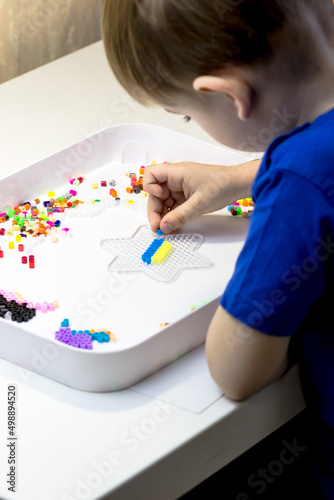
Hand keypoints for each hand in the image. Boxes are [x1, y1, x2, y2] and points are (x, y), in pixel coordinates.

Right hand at [143, 160, 259, 233]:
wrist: (238, 184)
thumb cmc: (222, 185)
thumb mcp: (199, 204)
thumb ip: (179, 216)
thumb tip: (164, 227)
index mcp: (177, 173)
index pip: (151, 174)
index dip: (150, 187)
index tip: (160, 199)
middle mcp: (176, 179)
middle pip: (155, 193)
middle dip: (155, 210)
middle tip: (158, 228)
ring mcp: (180, 187)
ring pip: (163, 202)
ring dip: (163, 215)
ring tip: (166, 229)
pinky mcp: (186, 196)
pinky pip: (173, 206)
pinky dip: (172, 216)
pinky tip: (174, 225)